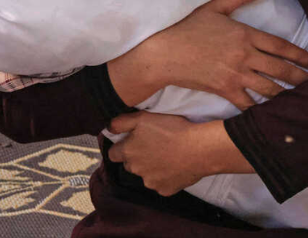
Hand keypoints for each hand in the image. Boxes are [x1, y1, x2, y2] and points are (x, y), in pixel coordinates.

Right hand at [108, 0, 307, 109]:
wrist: (165, 55)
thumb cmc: (188, 29)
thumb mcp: (213, 7)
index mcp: (245, 34)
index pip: (282, 46)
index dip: (302, 55)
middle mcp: (245, 56)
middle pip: (282, 69)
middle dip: (302, 78)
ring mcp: (236, 75)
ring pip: (270, 88)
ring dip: (289, 95)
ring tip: (303, 100)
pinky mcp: (225, 90)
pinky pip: (250, 103)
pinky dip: (264, 110)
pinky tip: (276, 114)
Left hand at [108, 112, 252, 195]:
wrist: (199, 148)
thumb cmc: (172, 129)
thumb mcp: (144, 117)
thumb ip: (121, 122)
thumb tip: (108, 128)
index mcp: (128, 152)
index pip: (114, 154)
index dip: (123, 146)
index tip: (134, 141)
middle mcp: (135, 170)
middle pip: (130, 165)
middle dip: (137, 157)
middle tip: (153, 146)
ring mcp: (150, 182)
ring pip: (145, 175)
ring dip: (152, 167)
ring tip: (167, 155)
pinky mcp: (164, 190)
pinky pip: (161, 184)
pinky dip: (166, 177)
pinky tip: (175, 165)